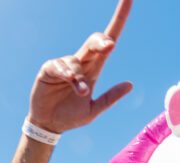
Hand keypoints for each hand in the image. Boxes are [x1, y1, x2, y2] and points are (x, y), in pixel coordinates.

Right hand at [28, 0, 132, 133]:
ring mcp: (63, 65)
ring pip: (76, 61)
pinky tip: (69, 80)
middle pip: (94, 42)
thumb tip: (130, 85)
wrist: (49, 126)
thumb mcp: (92, 111)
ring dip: (79, 77)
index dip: (119, 19)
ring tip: (81, 92)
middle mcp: (80, 63)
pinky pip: (59, 65)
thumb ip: (109, 99)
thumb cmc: (70, 117)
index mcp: (93, 70)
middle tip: (109, 46)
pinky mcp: (49, 70)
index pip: (108, 42)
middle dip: (102, 41)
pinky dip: (66, 72)